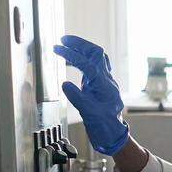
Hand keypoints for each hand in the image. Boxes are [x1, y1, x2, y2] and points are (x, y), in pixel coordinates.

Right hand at [55, 35, 129, 154]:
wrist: (112, 132)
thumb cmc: (103, 124)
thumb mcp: (88, 112)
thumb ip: (77, 97)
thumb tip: (65, 84)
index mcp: (104, 84)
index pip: (88, 64)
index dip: (72, 55)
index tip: (58, 49)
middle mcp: (107, 79)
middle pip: (96, 53)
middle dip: (80, 44)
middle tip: (63, 40)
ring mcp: (105, 80)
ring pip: (97, 57)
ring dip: (82, 49)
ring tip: (66, 46)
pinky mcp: (102, 83)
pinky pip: (95, 65)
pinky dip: (83, 59)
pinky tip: (71, 61)